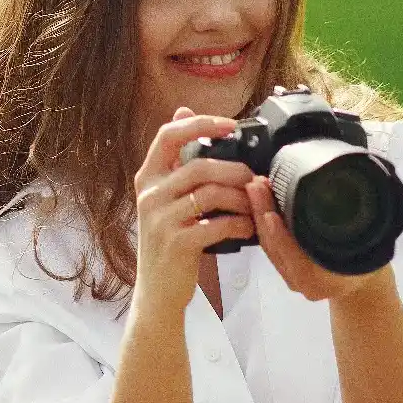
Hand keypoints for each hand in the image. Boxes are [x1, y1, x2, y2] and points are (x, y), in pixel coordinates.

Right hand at [133, 107, 255, 316]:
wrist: (157, 291)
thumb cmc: (169, 242)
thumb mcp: (165, 198)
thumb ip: (176, 161)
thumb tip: (184, 111)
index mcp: (148, 178)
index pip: (168, 136)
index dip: (200, 124)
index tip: (231, 125)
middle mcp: (150, 195)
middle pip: (199, 166)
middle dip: (235, 170)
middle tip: (255, 180)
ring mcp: (161, 219)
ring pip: (210, 193)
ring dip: (240, 199)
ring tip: (255, 207)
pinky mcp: (177, 243)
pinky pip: (216, 224)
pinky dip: (238, 225)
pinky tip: (248, 229)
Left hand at [247, 176, 388, 302]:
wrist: (363, 285)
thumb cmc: (368, 262)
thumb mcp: (368, 244)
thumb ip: (354, 229)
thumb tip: (345, 196)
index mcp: (320, 280)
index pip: (294, 256)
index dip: (280, 235)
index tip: (270, 211)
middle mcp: (302, 283)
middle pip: (275, 248)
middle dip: (262, 214)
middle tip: (256, 185)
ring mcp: (291, 278)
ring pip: (269, 247)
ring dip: (260, 215)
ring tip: (257, 186)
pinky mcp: (286, 269)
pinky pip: (271, 247)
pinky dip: (264, 223)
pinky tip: (262, 201)